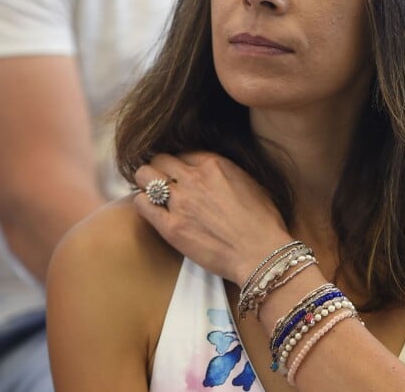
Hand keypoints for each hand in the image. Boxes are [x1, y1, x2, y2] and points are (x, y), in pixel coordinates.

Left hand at [134, 152, 292, 286]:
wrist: (260, 253)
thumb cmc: (263, 221)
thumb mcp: (250, 182)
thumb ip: (227, 171)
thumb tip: (213, 171)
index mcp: (214, 164)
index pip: (183, 152)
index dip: (181, 163)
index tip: (181, 173)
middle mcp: (193, 177)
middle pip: (160, 158)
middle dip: (161, 168)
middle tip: (164, 181)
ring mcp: (179, 202)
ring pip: (144, 175)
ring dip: (147, 182)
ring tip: (154, 194)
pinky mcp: (170, 227)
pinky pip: (141, 203)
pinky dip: (143, 203)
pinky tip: (152, 210)